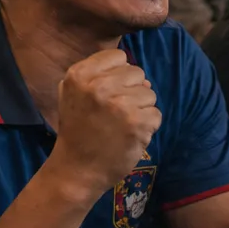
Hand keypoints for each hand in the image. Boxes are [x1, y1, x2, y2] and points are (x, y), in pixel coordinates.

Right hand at [51, 49, 162, 198]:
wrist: (77, 170)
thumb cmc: (77, 131)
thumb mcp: (72, 93)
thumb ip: (98, 75)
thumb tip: (139, 75)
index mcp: (80, 75)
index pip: (119, 57)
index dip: (119, 76)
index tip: (108, 94)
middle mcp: (99, 86)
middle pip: (137, 73)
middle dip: (131, 92)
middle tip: (114, 114)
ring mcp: (119, 105)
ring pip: (149, 94)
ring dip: (141, 110)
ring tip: (121, 126)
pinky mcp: (137, 124)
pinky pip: (156, 115)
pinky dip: (147, 127)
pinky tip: (130, 136)